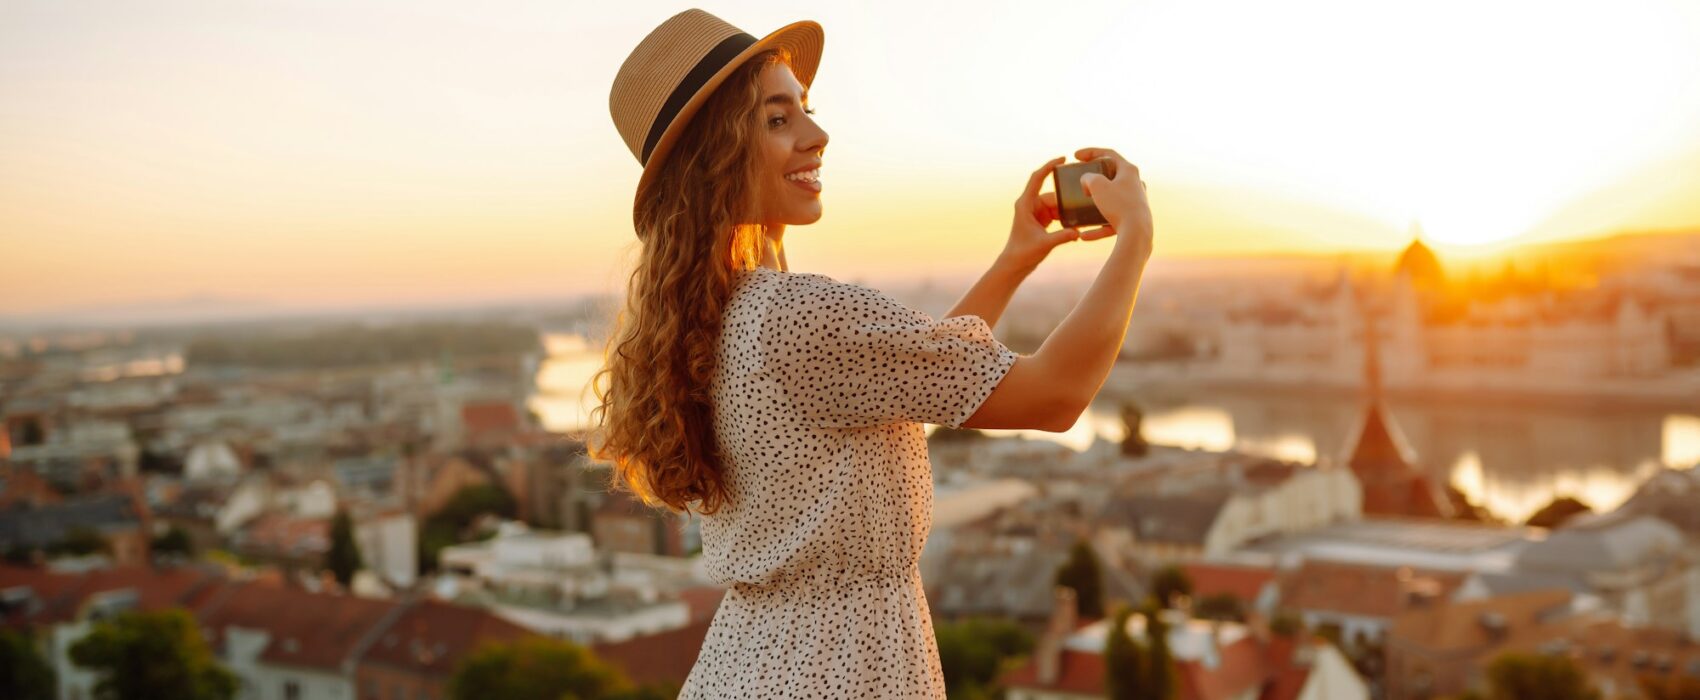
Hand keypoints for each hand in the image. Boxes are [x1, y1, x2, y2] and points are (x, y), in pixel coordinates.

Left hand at [1000, 156, 1118, 271]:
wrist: (1015, 264)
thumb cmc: (1023, 253)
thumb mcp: (1044, 245)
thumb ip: (1061, 237)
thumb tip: (1078, 233)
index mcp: (1025, 204)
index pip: (1037, 178)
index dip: (1049, 166)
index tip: (1063, 158)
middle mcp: (1030, 204)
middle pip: (1053, 195)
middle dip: (1066, 200)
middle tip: (1081, 203)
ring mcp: (1035, 211)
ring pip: (1056, 204)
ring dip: (1066, 211)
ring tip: (1080, 216)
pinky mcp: (1041, 219)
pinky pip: (1056, 212)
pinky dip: (1065, 216)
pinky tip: (1075, 223)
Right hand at [1074, 147, 1152, 256]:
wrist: (1137, 233)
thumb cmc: (1118, 205)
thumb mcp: (1097, 185)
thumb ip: (1088, 177)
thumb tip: (1087, 182)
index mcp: (1129, 170)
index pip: (1108, 154)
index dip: (1090, 152)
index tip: (1076, 156)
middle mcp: (1135, 184)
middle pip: (1111, 176)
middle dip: (1094, 179)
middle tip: (1082, 181)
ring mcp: (1135, 202)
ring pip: (1110, 200)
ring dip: (1094, 204)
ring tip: (1082, 208)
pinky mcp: (1133, 219)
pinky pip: (1111, 221)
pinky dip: (1098, 227)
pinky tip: (1084, 235)